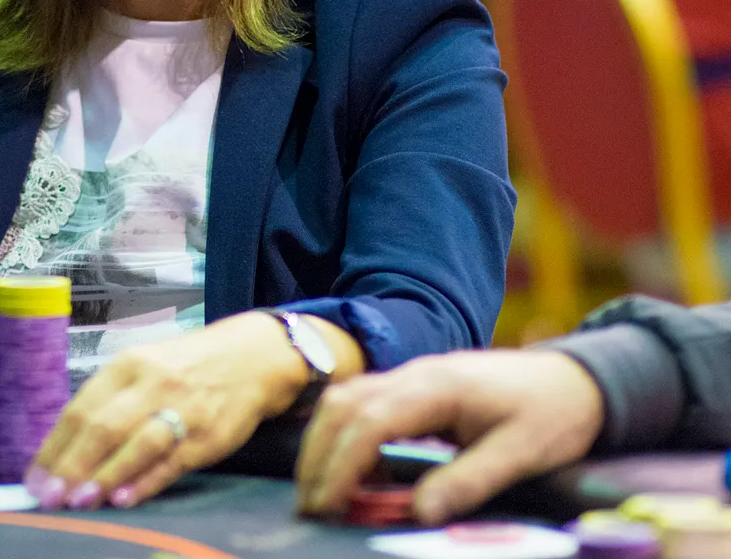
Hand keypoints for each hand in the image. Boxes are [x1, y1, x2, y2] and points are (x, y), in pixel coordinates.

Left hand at [25, 312, 328, 510]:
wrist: (250, 358)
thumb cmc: (184, 369)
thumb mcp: (142, 371)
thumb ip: (107, 404)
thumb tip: (64, 450)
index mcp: (126, 366)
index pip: (80, 408)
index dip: (55, 447)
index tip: (34, 479)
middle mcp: (151, 383)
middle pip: (102, 426)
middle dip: (71, 465)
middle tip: (48, 496)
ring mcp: (181, 409)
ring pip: (136, 443)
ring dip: (105, 475)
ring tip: (79, 500)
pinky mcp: (207, 435)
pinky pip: (171, 461)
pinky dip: (146, 481)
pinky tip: (125, 498)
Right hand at [296, 350, 605, 524]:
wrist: (577, 378)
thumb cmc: (553, 414)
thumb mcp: (521, 454)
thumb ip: (468, 480)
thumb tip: (419, 513)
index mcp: (438, 387)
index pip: (369, 421)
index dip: (342, 464)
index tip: (327, 504)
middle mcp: (414, 374)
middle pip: (343, 405)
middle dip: (318, 455)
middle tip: (310, 505)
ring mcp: (411, 375)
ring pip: (345, 399)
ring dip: (324, 443)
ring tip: (320, 490)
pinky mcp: (414, 385)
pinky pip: (361, 402)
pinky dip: (343, 435)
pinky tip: (352, 470)